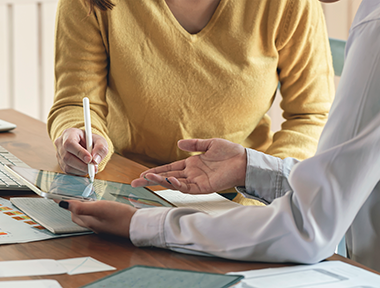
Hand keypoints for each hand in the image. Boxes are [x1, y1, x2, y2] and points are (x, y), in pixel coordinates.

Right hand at [54, 128, 107, 174]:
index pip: (69, 143)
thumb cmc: (92, 142)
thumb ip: (101, 148)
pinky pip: (68, 172)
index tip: (90, 159)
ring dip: (81, 169)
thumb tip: (95, 160)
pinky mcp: (61, 164)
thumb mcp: (100, 141)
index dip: (79, 152)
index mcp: (69, 133)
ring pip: (67, 166)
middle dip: (82, 164)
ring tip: (91, 167)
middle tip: (94, 167)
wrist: (87, 146)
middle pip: (67, 157)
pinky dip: (79, 172)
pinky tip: (85, 168)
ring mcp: (59, 154)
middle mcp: (60, 143)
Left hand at [60, 200, 135, 236]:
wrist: (138, 225)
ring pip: (88, 217)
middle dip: (73, 207)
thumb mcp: (99, 208)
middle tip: (71, 197)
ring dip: (83, 209)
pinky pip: (97, 217)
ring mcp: (102, 226)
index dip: (66, 205)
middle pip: (79, 217)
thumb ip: (81, 207)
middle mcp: (94, 225)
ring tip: (84, 199)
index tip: (59, 197)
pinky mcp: (110, 224)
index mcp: (89, 222)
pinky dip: (93, 211)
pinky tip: (100, 206)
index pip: (73, 213)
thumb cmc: (120, 216)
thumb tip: (62, 205)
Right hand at [131, 138, 246, 193]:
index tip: (143, 174)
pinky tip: (169, 180)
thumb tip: (179, 143)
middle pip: (167, 178)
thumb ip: (194, 144)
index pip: (169, 169)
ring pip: (174, 183)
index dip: (156, 171)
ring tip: (147, 179)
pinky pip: (187, 188)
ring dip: (160, 181)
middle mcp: (191, 174)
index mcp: (191, 164)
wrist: (244, 161)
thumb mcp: (210, 144)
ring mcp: (196, 181)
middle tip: (135, 182)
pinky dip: (177, 185)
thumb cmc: (230, 153)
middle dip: (151, 180)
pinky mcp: (203, 187)